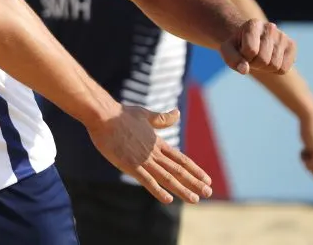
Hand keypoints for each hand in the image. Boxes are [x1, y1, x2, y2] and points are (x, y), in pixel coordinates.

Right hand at [88, 105, 211, 204]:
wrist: (104, 115)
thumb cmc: (121, 114)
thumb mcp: (145, 115)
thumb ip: (162, 119)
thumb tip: (177, 113)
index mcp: (157, 142)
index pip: (180, 159)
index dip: (195, 170)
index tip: (207, 179)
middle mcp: (153, 153)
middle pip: (178, 170)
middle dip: (194, 182)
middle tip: (208, 193)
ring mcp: (142, 159)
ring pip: (167, 177)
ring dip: (182, 189)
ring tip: (195, 199)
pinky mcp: (130, 165)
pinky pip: (147, 180)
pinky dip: (158, 190)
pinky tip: (168, 199)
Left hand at [219, 19, 295, 74]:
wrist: (251, 39)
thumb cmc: (238, 45)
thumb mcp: (228, 50)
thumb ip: (232, 59)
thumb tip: (245, 70)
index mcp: (253, 24)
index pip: (250, 50)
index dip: (243, 57)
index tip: (241, 52)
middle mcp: (270, 27)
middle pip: (263, 59)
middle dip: (254, 63)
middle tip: (250, 57)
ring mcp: (282, 36)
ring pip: (275, 65)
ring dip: (264, 68)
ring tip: (259, 57)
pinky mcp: (292, 45)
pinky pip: (284, 69)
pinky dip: (274, 70)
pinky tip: (269, 60)